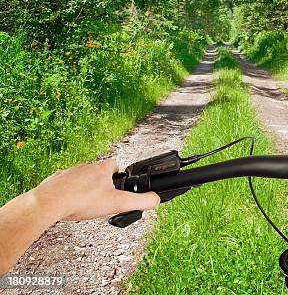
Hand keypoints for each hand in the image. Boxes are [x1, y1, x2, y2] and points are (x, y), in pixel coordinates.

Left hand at [32, 158, 159, 220]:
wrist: (48, 203)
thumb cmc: (81, 201)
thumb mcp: (117, 203)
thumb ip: (140, 201)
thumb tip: (156, 199)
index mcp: (102, 169)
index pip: (115, 163)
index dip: (120, 173)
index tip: (120, 184)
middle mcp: (85, 167)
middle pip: (98, 171)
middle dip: (103, 183)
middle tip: (104, 198)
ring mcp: (69, 173)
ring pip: (81, 178)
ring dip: (85, 188)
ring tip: (87, 204)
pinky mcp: (54, 182)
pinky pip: (65, 185)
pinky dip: (69, 193)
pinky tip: (69, 205)